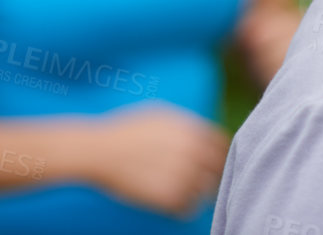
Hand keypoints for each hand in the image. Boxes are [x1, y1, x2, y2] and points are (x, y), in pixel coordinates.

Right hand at [81, 103, 230, 217]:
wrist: (99, 152)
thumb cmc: (126, 131)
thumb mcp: (161, 115)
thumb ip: (188, 124)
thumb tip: (205, 134)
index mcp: (193, 130)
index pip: (223, 147)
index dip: (217, 156)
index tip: (208, 163)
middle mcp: (193, 151)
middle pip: (219, 170)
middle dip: (210, 176)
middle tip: (198, 181)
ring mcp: (183, 174)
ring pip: (206, 192)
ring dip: (197, 193)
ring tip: (178, 190)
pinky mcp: (169, 197)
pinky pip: (188, 208)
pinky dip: (182, 208)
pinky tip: (170, 202)